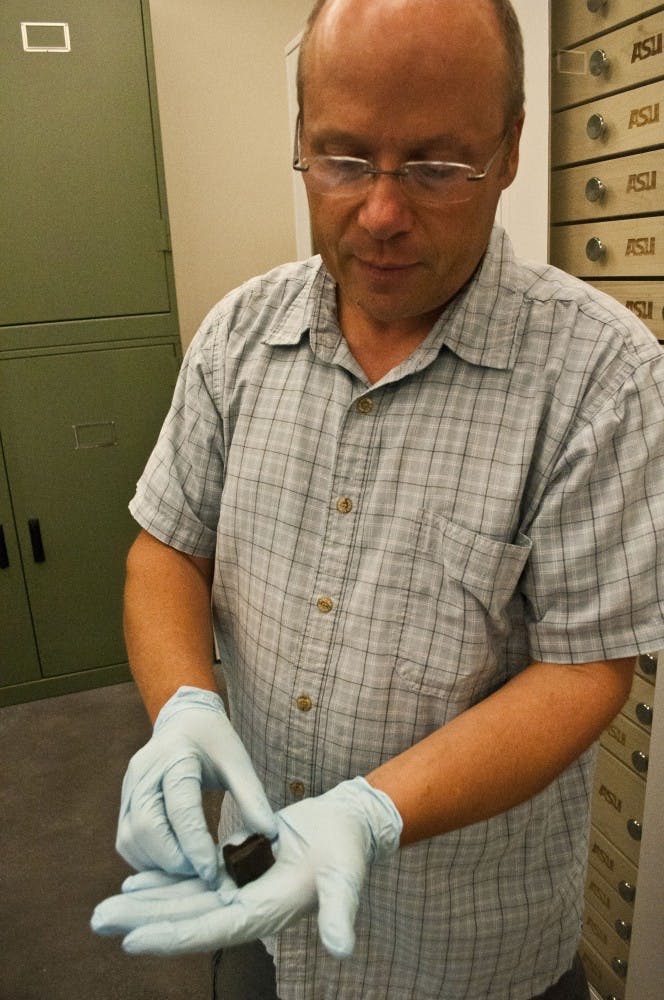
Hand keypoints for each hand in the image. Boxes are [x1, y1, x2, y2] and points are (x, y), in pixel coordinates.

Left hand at [93, 776, 401, 957]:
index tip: (132, 939)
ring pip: (183, 900)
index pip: (211, 929)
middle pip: (185, 918)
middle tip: (98, 919)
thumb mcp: (347, 878)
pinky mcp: (234, 870)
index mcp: (265, 913)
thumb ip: (340, 913)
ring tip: (105, 908)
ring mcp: (237, 890)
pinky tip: (135, 881)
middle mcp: (245, 908)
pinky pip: (193, 879)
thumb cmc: (348, 852)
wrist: (347, 828)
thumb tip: (341, 948)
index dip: (172, 935)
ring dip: (145, 904)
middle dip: (142, 921)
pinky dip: (164, 882)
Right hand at [116, 686, 276, 883]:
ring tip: (189, 871)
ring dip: (157, 864)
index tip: (212, 871)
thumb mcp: (238, 761)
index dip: (194, 845)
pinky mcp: (124, 801)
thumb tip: (268, 835)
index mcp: (176, 757)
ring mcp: (129, 787)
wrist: (185, 720)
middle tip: (202, 874)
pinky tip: (172, 862)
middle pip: (146, 828)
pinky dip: (146, 859)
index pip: (180, 809)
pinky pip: (126, 839)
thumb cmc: (214, 741)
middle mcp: (144, 772)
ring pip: (130, 839)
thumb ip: (253, 797)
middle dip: (173, 860)